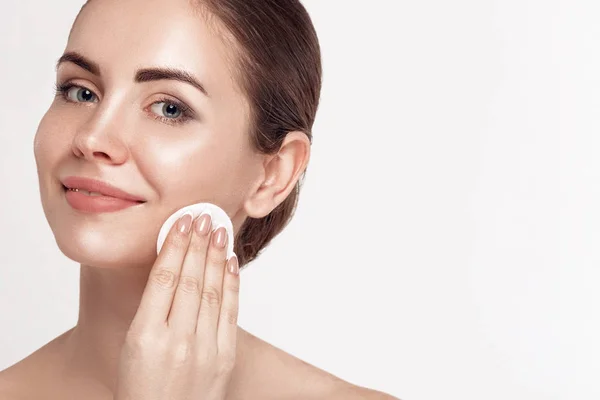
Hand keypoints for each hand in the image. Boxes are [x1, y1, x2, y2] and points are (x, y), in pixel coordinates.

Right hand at [114, 211, 240, 399]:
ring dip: (216, 257)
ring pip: (213, 292)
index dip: (175, 246)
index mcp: (145, 337)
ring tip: (219, 231)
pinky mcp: (224, 357)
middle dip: (199, 244)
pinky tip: (230, 263)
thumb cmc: (141, 388)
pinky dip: (232, 284)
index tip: (182, 223)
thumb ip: (151, 309)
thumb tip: (173, 266)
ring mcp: (204, 350)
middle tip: (204, 217)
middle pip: (191, 280)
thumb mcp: (132, 346)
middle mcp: (176, 342)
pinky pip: (229, 312)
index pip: (163, 279)